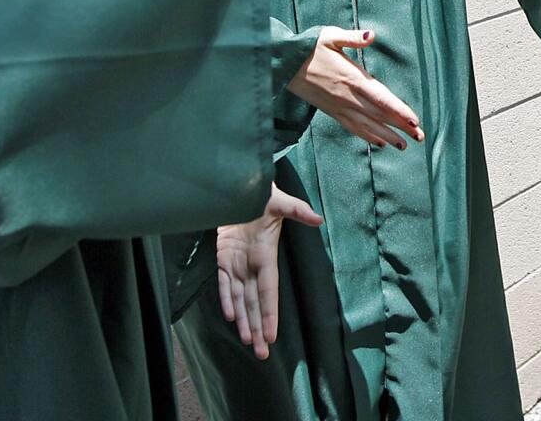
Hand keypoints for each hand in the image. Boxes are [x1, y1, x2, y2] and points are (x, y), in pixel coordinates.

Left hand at [217, 184, 322, 358]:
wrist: (235, 186)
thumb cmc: (259, 193)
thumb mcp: (278, 201)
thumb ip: (297, 210)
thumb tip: (318, 219)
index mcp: (266, 256)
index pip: (268, 292)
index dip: (269, 315)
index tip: (271, 336)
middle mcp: (252, 265)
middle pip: (255, 303)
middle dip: (258, 328)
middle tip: (261, 354)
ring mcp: (237, 262)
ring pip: (239, 299)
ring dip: (243, 321)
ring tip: (248, 343)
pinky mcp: (222, 256)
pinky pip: (223, 284)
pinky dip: (226, 300)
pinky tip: (230, 317)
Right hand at [288, 27, 424, 147]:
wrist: (284, 64)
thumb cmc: (309, 47)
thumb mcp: (330, 36)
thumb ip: (353, 38)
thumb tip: (371, 35)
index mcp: (352, 78)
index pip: (380, 98)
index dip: (398, 110)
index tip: (414, 121)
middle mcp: (348, 96)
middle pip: (379, 115)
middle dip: (400, 127)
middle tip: (419, 137)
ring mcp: (339, 106)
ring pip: (367, 125)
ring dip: (387, 136)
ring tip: (403, 145)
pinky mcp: (331, 111)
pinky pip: (352, 127)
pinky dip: (367, 136)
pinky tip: (378, 142)